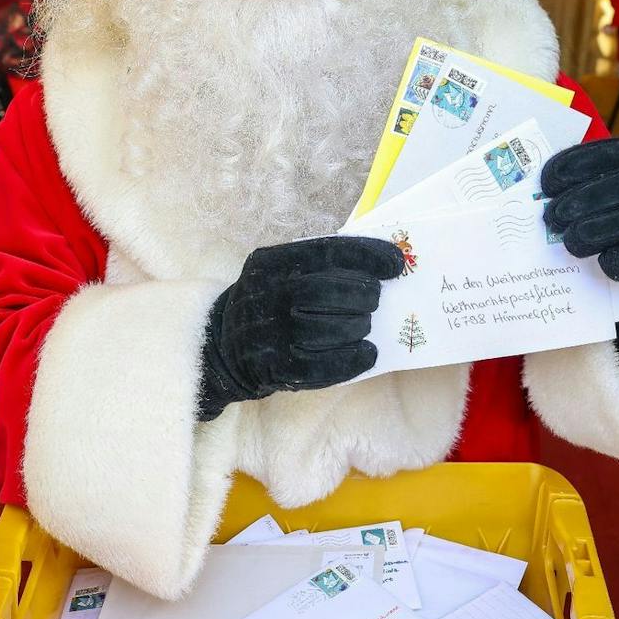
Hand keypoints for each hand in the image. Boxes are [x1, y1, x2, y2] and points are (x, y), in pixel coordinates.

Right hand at [197, 235, 405, 419]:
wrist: (221, 346)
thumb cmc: (267, 301)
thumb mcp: (279, 271)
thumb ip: (317, 264)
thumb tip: (378, 263)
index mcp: (272, 262)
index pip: (327, 251)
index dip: (367, 256)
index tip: (396, 263)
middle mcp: (269, 295)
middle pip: (329, 291)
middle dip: (364, 295)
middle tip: (375, 299)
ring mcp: (271, 334)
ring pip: (329, 329)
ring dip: (358, 326)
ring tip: (364, 325)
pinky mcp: (276, 368)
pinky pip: (324, 366)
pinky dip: (353, 360)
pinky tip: (367, 353)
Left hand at [541, 138, 618, 283]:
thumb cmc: (617, 209)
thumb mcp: (602, 186)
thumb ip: (580, 182)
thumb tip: (540, 192)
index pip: (611, 153)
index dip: (576, 166)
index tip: (546, 185)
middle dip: (584, 201)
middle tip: (553, 218)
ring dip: (600, 231)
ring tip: (571, 241)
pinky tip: (604, 262)